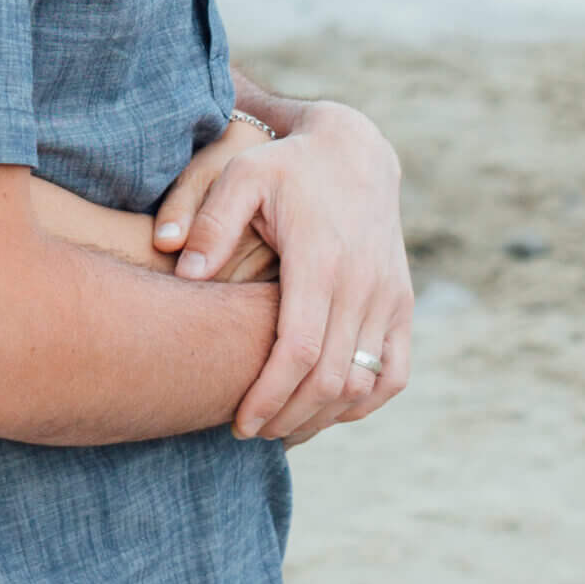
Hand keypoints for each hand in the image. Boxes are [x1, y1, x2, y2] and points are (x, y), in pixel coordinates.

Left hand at [167, 102, 411, 445]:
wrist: (354, 151)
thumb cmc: (285, 166)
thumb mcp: (240, 174)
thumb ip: (209, 219)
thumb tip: (182, 267)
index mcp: (321, 260)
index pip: (299, 351)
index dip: (269, 396)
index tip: (238, 423)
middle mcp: (363, 284)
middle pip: (331, 380)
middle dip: (289, 417)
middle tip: (249, 431)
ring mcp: (389, 297)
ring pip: (365, 384)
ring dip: (324, 418)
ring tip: (280, 429)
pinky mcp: (401, 304)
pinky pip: (394, 373)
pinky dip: (364, 403)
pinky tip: (326, 412)